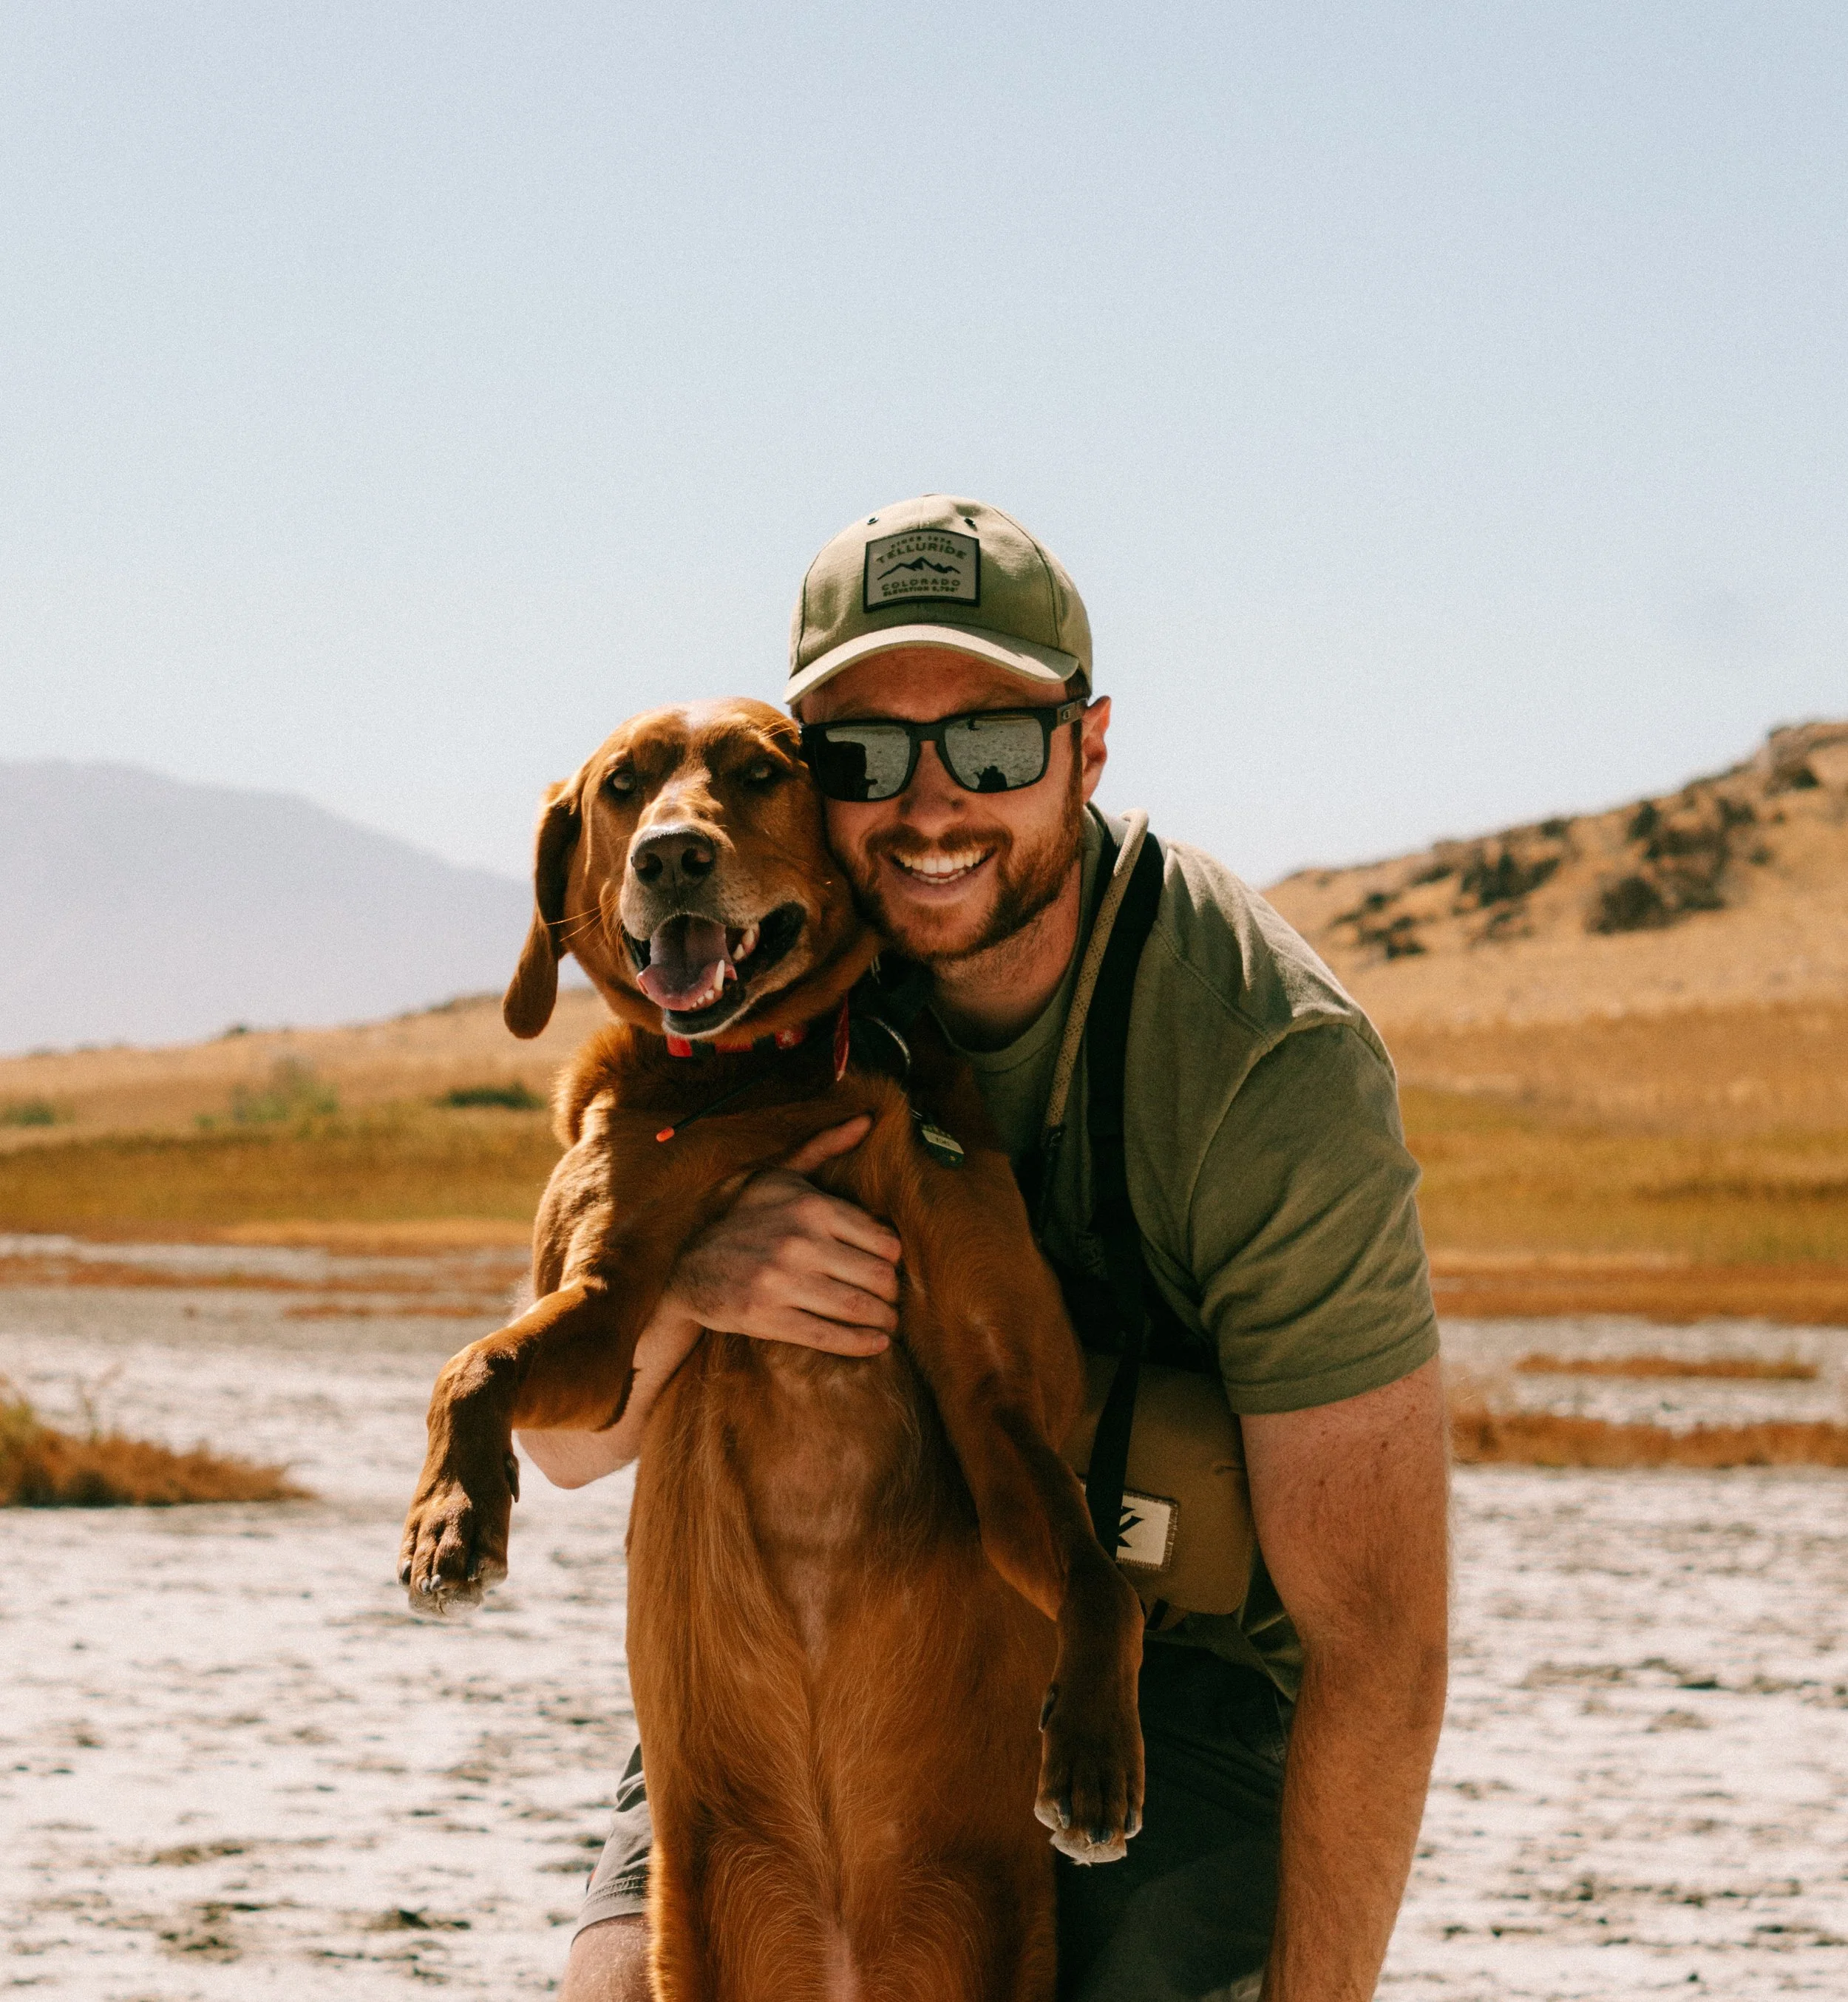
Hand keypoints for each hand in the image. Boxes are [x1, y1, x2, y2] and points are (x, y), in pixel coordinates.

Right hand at [667, 1116, 899, 1356]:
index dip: (895, 1261)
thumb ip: (823, 1149)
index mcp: (811, 1206)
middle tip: (896, 1303)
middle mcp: (800, 1242)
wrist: (688, 1265)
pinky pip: (828, 1336)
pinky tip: (875, 1344)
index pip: (882, 1240)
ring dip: (883, 1321)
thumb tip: (866, 1121)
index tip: (893, 1269)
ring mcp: (782, 1281)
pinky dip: (860, 1344)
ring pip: (857, 1307)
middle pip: (877, 1277)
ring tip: (888, 1324)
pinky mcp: (766, 1316)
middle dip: (893, 1296)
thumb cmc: (743, 1219)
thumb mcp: (779, 1177)